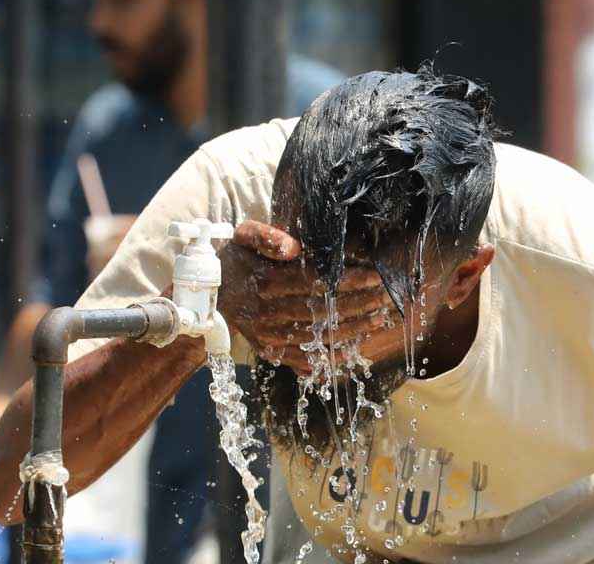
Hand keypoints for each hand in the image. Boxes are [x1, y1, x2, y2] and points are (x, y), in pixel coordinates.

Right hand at [218, 220, 398, 372]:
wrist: (207, 292)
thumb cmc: (235, 258)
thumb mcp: (243, 234)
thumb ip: (267, 236)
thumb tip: (292, 247)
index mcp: (265, 280)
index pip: (315, 281)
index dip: (348, 279)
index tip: (375, 275)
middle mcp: (267, 310)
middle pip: (321, 310)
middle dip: (359, 304)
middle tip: (386, 298)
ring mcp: (267, 334)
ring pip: (316, 336)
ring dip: (351, 330)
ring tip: (378, 320)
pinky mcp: (268, 349)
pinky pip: (302, 358)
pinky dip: (328, 358)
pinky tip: (352, 351)